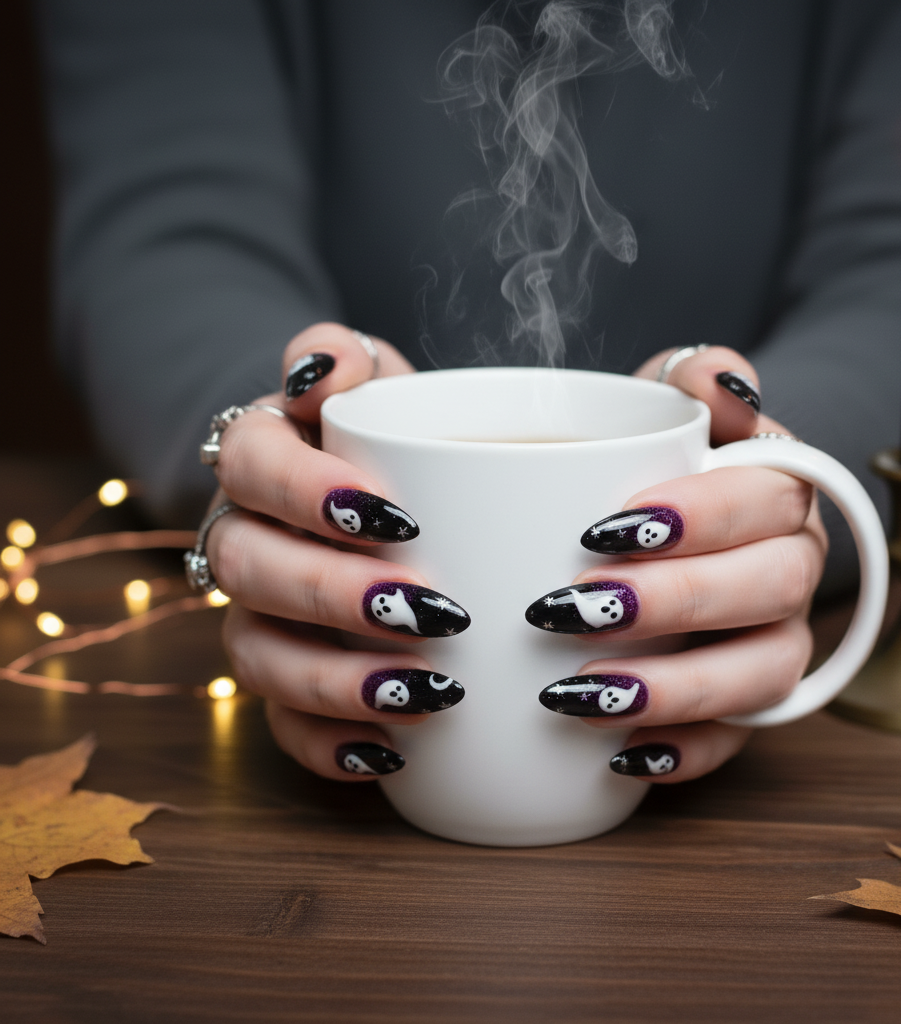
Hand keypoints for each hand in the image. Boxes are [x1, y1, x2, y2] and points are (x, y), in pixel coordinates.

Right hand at [203, 323, 470, 781]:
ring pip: (257, 655)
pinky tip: (392, 750)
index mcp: (258, 457)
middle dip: (333, 594)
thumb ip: (345, 358)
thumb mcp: (374, 380)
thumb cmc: (383, 436)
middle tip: (427, 608)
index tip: (394, 515)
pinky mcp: (280, 677)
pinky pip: (279, 724)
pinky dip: (329, 744)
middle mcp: (241, 537)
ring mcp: (254, 615)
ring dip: (334, 680)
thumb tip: (323, 370)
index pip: (250, 463)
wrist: (372, 491)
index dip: (307, 491)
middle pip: (249, 569)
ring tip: (426, 690)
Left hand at [531, 346, 827, 782]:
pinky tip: (621, 753)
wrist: (666, 516)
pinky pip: (739, 739)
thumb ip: (695, 376)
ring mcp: (777, 639)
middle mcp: (793, 568)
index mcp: (780, 491)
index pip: (768, 499)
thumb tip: (725, 386)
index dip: (697, 516)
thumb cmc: (657, 456)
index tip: (602, 527)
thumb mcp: (664, 399)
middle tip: (572, 607)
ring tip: (579, 692)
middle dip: (672, 601)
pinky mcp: (748, 701)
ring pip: (763, 673)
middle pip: (769, 589)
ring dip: (676, 689)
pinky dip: (684, 751)